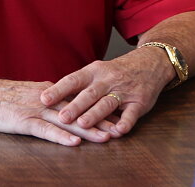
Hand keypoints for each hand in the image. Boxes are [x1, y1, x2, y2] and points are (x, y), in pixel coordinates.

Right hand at [0, 78, 113, 146]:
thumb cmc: (1, 97)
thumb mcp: (28, 95)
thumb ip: (46, 101)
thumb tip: (61, 107)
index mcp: (49, 93)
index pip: (79, 102)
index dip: (99, 110)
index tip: (117, 117)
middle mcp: (46, 99)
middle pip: (79, 111)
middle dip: (101, 121)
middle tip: (121, 130)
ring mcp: (35, 110)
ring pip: (67, 120)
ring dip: (88, 130)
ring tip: (107, 138)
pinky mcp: (23, 120)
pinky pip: (46, 130)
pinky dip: (61, 136)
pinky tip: (74, 142)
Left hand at [39, 48, 169, 137]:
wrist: (150, 62)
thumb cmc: (116, 71)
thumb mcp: (96, 72)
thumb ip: (77, 85)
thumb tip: (50, 97)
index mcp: (94, 71)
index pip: (73, 80)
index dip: (58, 90)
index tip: (43, 99)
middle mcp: (108, 80)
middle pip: (89, 93)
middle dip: (75, 106)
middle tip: (61, 117)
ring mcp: (124, 91)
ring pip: (108, 102)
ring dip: (95, 114)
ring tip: (83, 124)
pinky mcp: (139, 102)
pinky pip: (132, 113)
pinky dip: (125, 122)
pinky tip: (117, 132)